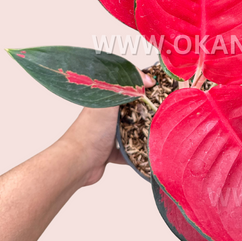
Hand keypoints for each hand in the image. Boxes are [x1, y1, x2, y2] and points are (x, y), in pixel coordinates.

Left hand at [59, 71, 154, 186]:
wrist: (78, 161)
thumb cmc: (90, 130)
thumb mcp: (110, 101)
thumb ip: (127, 86)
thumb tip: (148, 78)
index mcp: (106, 100)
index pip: (126, 86)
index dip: (141, 84)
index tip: (158, 86)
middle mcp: (107, 116)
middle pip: (131, 109)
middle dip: (146, 109)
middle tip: (163, 110)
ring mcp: (108, 134)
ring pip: (131, 130)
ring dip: (143, 131)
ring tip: (158, 130)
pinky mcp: (110, 152)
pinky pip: (128, 152)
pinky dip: (137, 153)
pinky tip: (147, 152)